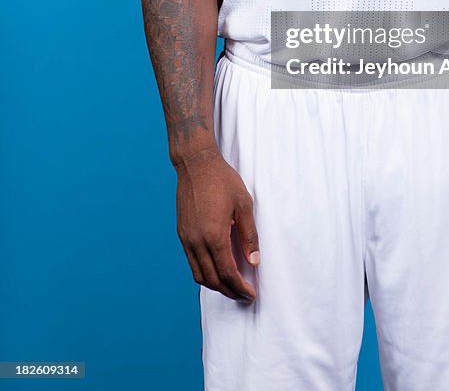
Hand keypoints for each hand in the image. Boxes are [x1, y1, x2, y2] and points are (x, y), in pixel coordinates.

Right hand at [175, 146, 259, 301]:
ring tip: (232, 286)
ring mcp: (186, 239)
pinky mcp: (182, 234)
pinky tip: (217, 268)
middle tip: (244, 295)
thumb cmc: (223, 181)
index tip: (251, 294)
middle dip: (229, 291)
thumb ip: (249, 235)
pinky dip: (204, 272)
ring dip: (216, 285)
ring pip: (199, 275)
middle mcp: (197, 242)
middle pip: (213, 279)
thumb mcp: (244, 205)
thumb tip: (254, 262)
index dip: (240, 287)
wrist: (196, 164)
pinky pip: (192, 262)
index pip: (228, 273)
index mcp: (214, 236)